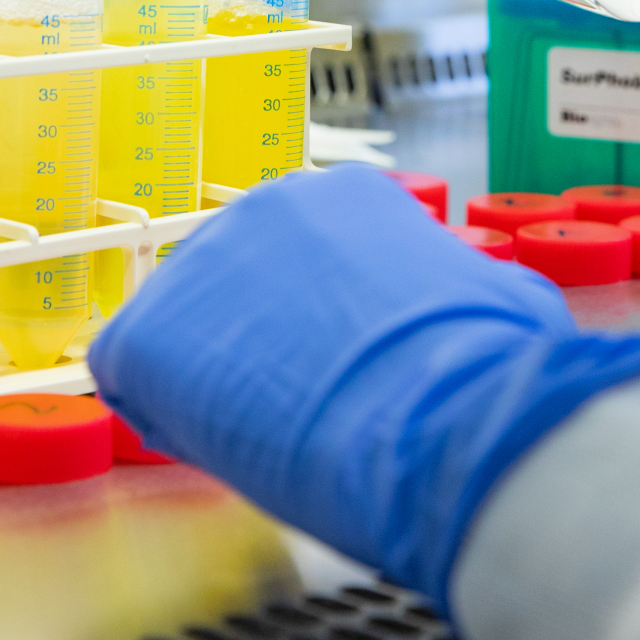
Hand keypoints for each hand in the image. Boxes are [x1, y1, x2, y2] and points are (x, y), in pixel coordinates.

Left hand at [88, 165, 639, 609]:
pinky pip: (136, 375)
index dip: (320, 324)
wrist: (439, 419)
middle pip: (241, 287)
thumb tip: (491, 310)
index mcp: (349, 197)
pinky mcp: (149, 335)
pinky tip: (218, 443)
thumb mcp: (503, 302)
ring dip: (217, 379)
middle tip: (300, 406)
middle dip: (262, 344)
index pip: (309, 259)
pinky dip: (167, 414)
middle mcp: (266, 209)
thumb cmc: (481, 369)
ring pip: (189, 330)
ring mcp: (200, 266)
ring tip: (267, 433)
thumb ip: (470, 294)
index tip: (337, 367)